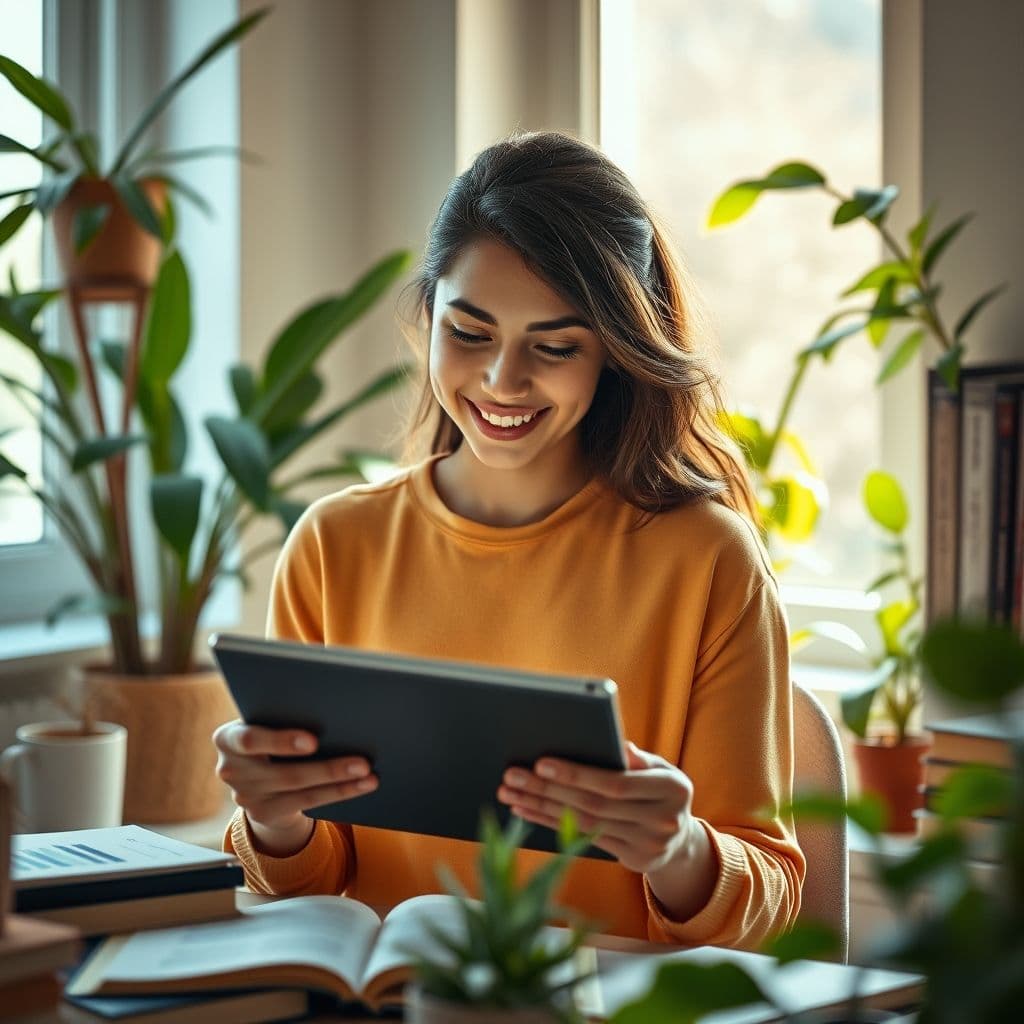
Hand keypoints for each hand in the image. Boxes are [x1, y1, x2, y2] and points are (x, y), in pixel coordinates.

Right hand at [213, 720, 377, 855]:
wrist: (254, 771)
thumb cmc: (269, 731)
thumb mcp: (267, 721)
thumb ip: (284, 715)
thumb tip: (338, 708)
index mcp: (227, 737)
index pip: (249, 740)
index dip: (280, 742)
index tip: (314, 741)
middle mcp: (230, 769)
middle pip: (282, 772)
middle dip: (327, 767)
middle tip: (363, 761)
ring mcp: (245, 796)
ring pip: (299, 789)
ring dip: (340, 781)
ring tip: (368, 772)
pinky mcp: (263, 813)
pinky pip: (306, 803)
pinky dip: (338, 792)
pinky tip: (362, 784)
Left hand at [497, 741, 696, 874]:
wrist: (682, 838)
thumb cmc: (660, 789)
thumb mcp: (660, 768)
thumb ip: (637, 758)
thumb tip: (616, 744)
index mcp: (672, 788)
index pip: (616, 783)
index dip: (577, 774)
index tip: (540, 763)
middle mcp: (663, 819)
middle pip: (595, 805)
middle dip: (548, 789)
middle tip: (512, 776)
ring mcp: (649, 844)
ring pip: (584, 824)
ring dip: (542, 807)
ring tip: (511, 793)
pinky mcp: (634, 861)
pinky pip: (585, 840)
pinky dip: (552, 823)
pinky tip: (527, 811)